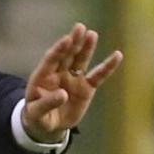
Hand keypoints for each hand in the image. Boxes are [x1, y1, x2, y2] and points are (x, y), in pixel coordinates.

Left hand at [22, 23, 122, 142]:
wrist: (49, 125)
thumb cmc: (37, 116)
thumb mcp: (36, 113)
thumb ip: (47, 103)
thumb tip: (63, 94)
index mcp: (42, 76)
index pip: (51, 59)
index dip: (58, 49)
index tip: (67, 39)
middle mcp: (59, 73)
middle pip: (67, 55)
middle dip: (73, 42)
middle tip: (79, 27)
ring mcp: (73, 78)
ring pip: (81, 60)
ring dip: (86, 48)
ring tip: (91, 35)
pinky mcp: (86, 87)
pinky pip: (98, 76)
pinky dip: (107, 67)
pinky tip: (117, 55)